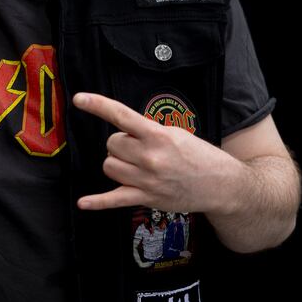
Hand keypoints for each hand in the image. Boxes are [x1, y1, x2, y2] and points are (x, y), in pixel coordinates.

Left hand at [72, 91, 240, 214]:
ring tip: (135, 166)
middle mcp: (150, 157)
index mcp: (158, 136)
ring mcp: (146, 179)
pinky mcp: (146, 198)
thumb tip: (124, 131)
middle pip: (111, 144)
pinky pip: (114, 199)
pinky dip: (97, 202)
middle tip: (138, 149)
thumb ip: (149, 132)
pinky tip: (83, 202)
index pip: (121, 115)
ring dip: (117, 164)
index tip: (79, 99)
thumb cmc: (200, 156)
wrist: (222, 184)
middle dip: (120, 144)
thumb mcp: (177, 134)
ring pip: (109, 166)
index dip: (97, 105)